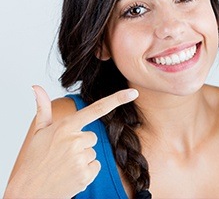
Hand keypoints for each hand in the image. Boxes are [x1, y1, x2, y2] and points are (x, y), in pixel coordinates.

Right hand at [5, 86, 138, 198]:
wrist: (28, 191)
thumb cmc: (35, 159)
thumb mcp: (39, 132)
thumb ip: (43, 108)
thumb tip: (36, 87)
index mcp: (66, 126)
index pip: (97, 109)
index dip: (117, 99)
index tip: (133, 93)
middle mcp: (75, 140)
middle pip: (93, 137)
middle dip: (82, 144)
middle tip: (64, 154)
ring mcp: (81, 158)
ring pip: (94, 152)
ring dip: (83, 159)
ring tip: (65, 165)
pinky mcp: (86, 174)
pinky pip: (96, 166)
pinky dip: (86, 171)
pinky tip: (71, 174)